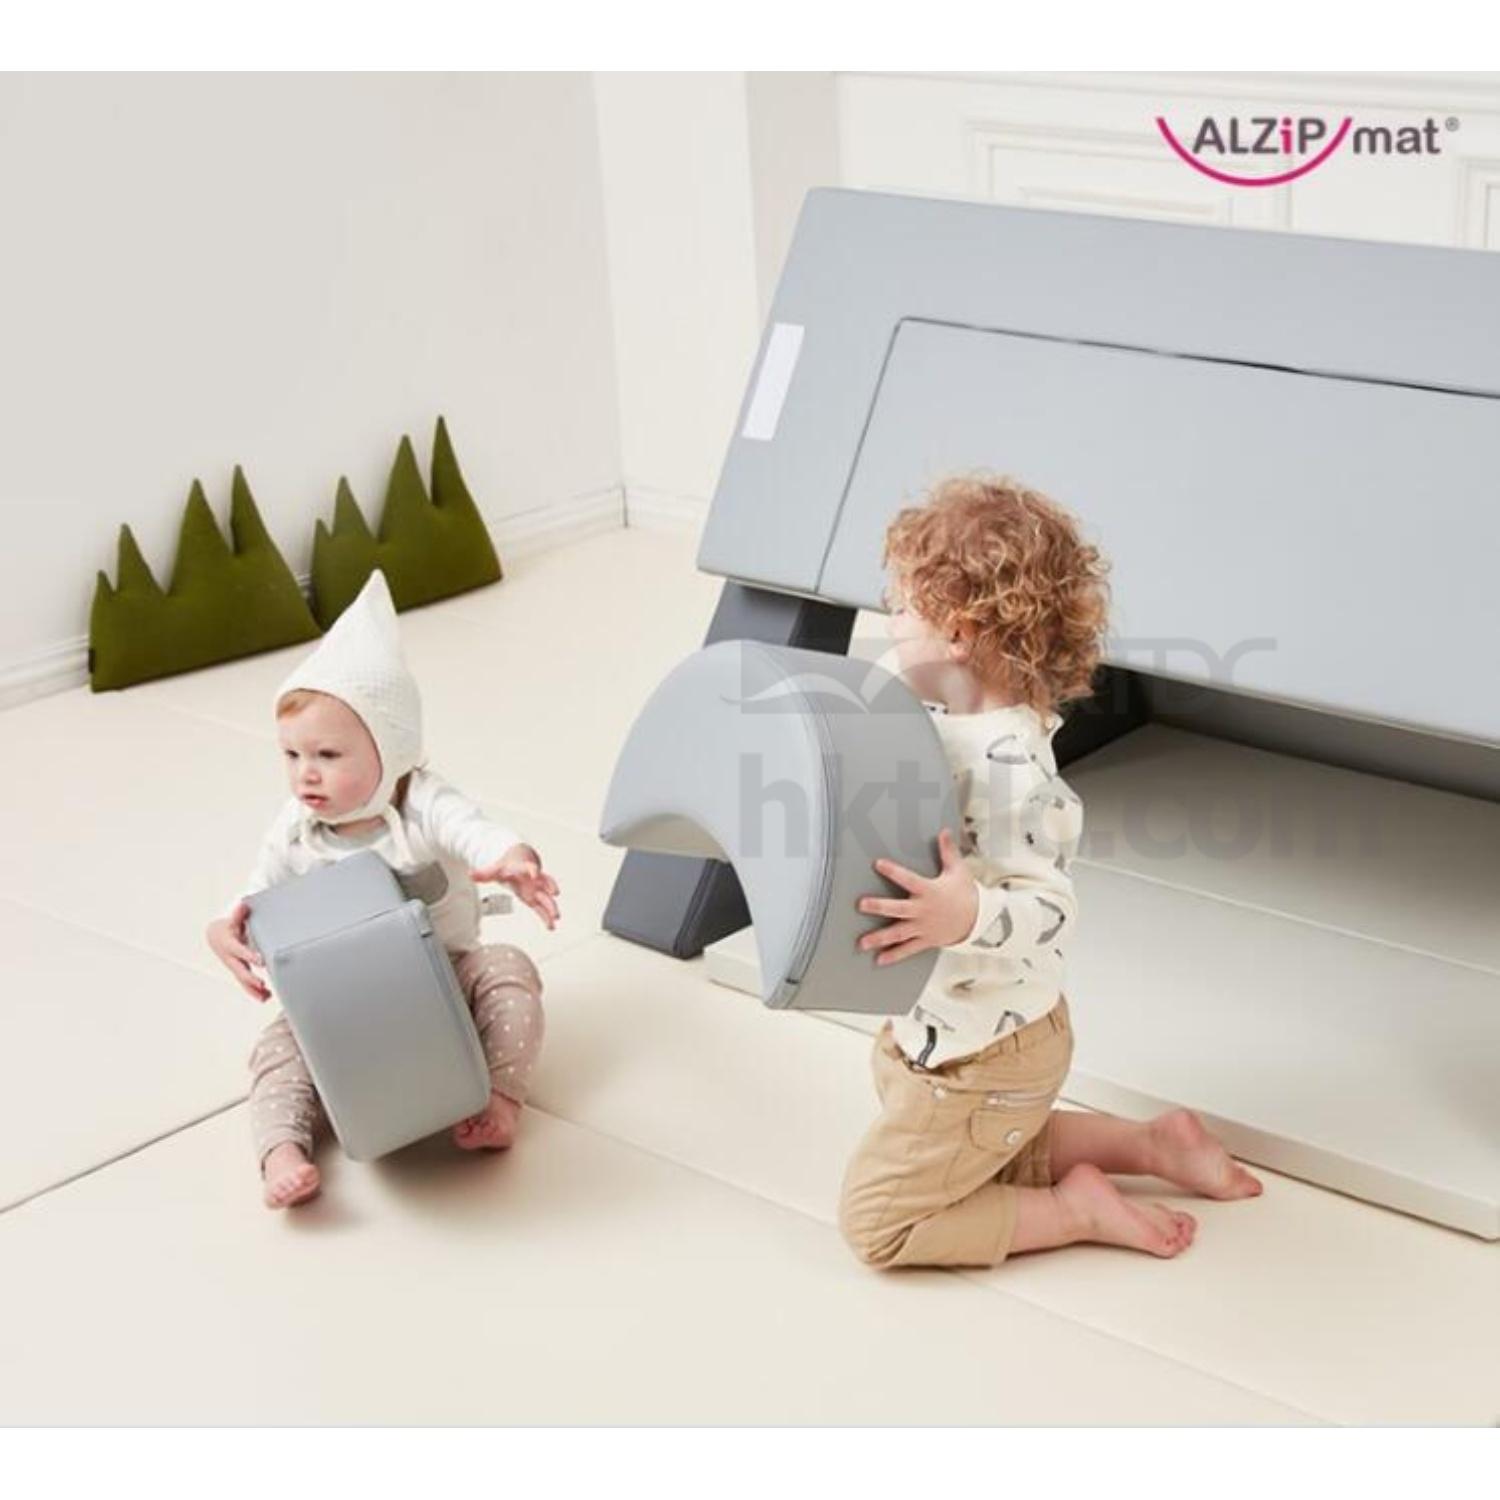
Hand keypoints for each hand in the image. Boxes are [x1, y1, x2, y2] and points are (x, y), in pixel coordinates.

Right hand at [206, 900, 269, 1000]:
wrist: (215, 936)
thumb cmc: (229, 926)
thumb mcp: (233, 919)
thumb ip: (239, 914)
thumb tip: (244, 904)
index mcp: (229, 944)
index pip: (239, 951)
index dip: (249, 955)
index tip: (260, 960)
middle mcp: (230, 958)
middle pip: (239, 970)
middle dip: (250, 978)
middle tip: (261, 983)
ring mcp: (233, 966)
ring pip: (242, 980)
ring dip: (253, 989)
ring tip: (266, 996)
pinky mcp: (237, 971)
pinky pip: (245, 984)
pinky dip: (254, 991)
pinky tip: (265, 997)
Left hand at [471, 843, 560, 930]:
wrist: (521, 859)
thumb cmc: (510, 864)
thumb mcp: (496, 869)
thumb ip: (484, 873)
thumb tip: (470, 874)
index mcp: (524, 870)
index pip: (528, 868)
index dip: (532, 870)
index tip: (534, 873)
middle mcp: (533, 879)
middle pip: (543, 883)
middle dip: (549, 889)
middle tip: (554, 894)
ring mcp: (536, 889)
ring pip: (546, 897)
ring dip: (551, 906)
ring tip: (556, 916)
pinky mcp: (535, 897)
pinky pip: (542, 908)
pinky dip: (546, 917)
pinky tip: (551, 927)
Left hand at [855, 828, 977, 965]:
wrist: (979, 920)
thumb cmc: (965, 894)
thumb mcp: (958, 871)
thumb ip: (948, 851)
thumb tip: (945, 831)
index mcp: (929, 891)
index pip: (908, 879)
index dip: (893, 871)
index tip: (878, 863)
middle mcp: (923, 910)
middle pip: (898, 909)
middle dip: (879, 907)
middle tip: (862, 905)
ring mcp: (923, 928)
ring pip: (899, 933)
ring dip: (880, 938)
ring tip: (862, 942)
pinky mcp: (925, 940)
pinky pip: (908, 949)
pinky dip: (894, 956)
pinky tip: (879, 960)